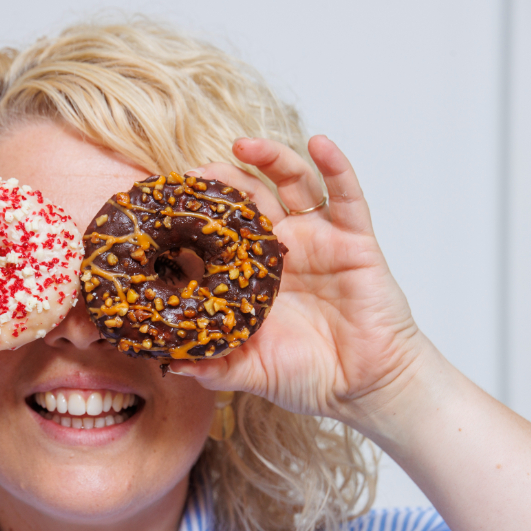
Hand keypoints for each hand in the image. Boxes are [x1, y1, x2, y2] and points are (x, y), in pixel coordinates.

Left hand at [169, 136, 426, 422]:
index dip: (195, 217)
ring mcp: (318, 239)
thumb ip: (213, 365)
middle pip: (250, 198)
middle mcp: (283, 248)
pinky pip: (346, 195)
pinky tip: (320, 142)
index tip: (166, 203)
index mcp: (253, 273)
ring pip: (293, 184)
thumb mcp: (250, 370)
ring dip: (270, 158)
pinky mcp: (354, 240)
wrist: (364, 388)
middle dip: (223, 181)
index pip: (218, 233)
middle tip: (195, 173)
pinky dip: (336, 166)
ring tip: (243, 145)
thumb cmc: (308, 376)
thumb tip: (170, 363)